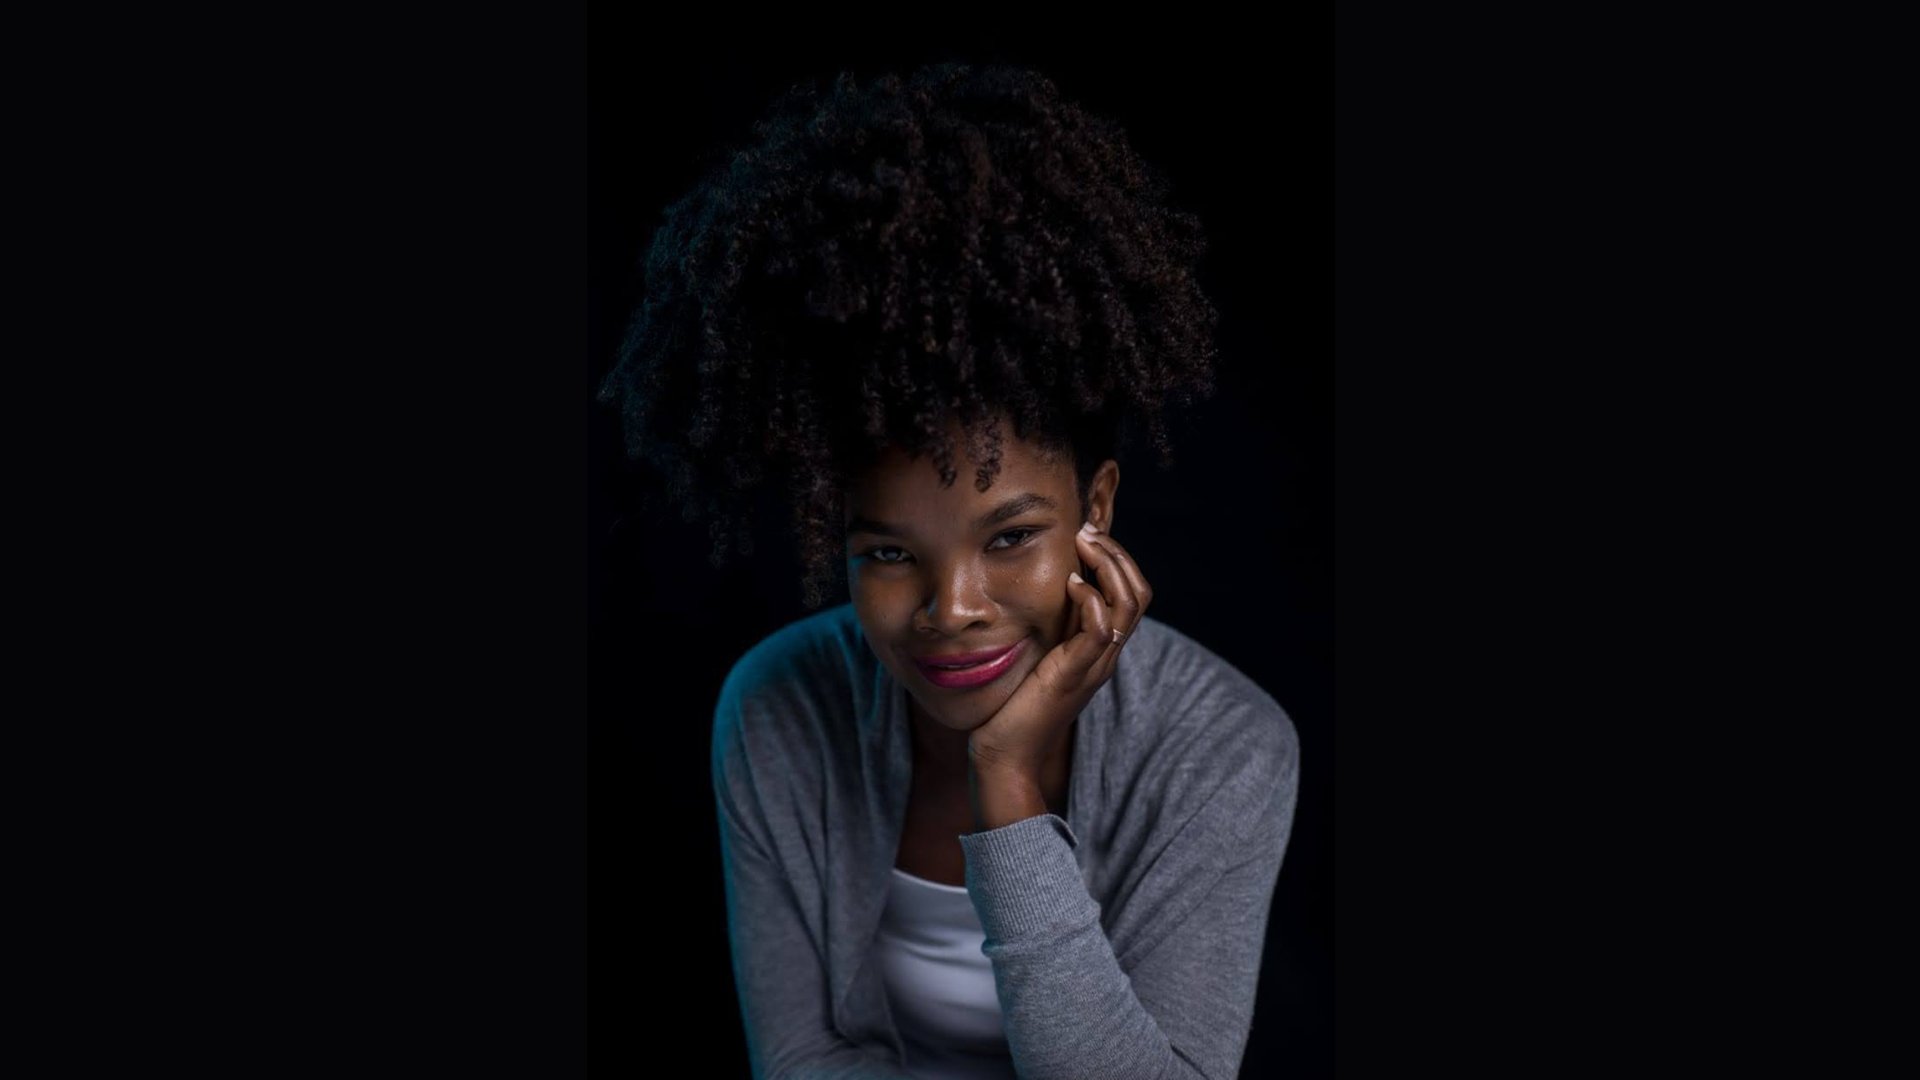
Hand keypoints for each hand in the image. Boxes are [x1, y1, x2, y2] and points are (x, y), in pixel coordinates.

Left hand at [967, 521, 1153, 784]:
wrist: (1005, 755)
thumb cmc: (1014, 706)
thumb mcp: (1038, 657)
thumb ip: (1048, 630)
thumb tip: (1039, 595)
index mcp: (1099, 649)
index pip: (1132, 594)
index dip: (1117, 560)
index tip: (1087, 534)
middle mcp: (1105, 655)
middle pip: (1140, 594)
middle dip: (1118, 554)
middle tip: (1088, 531)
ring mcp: (1094, 665)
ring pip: (1129, 606)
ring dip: (1109, 566)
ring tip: (1084, 543)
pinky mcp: (1074, 674)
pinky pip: (1101, 630)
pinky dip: (1091, 600)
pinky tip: (1070, 583)